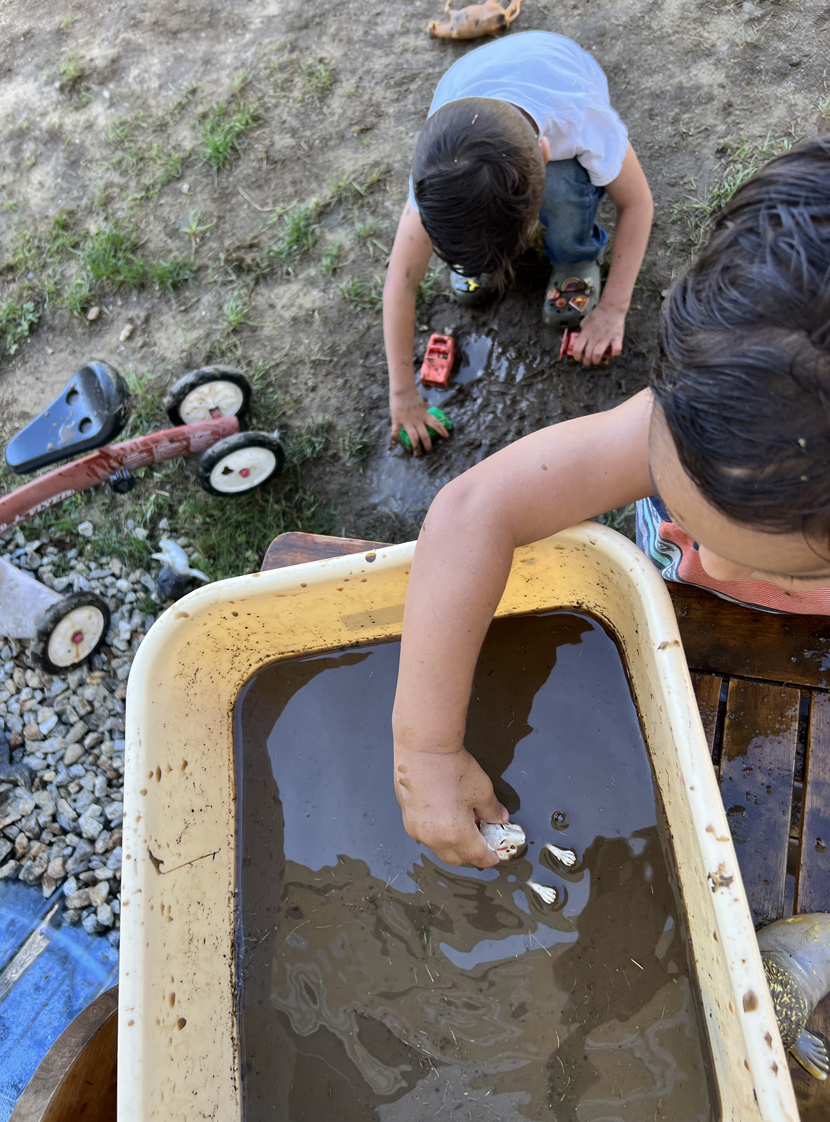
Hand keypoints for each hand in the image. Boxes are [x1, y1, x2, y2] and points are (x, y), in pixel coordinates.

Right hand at [389, 387, 448, 454]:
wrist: (403, 390)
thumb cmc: (412, 394)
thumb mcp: (421, 403)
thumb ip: (422, 411)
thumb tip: (423, 414)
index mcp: (424, 415)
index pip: (436, 424)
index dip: (442, 430)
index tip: (446, 436)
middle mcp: (417, 421)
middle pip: (425, 435)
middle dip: (428, 445)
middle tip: (429, 452)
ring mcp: (407, 423)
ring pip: (414, 438)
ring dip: (416, 447)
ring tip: (418, 454)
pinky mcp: (398, 422)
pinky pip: (395, 433)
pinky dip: (393, 440)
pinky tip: (392, 446)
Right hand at [394, 745, 508, 866]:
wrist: (423, 747)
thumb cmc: (452, 766)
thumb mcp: (482, 790)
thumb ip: (492, 810)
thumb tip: (499, 818)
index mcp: (455, 834)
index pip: (476, 856)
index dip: (489, 857)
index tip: (494, 856)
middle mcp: (433, 838)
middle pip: (455, 858)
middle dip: (470, 854)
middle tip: (481, 839)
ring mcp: (416, 829)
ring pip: (438, 848)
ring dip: (452, 843)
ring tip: (463, 822)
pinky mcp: (406, 818)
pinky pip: (425, 835)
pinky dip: (437, 832)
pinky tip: (445, 815)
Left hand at [571, 303, 625, 366]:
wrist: (611, 307)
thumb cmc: (598, 314)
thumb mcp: (585, 321)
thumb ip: (582, 331)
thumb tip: (578, 338)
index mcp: (586, 333)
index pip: (577, 349)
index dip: (576, 356)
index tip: (579, 358)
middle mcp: (594, 336)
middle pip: (587, 354)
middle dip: (587, 361)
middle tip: (588, 362)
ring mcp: (606, 337)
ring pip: (598, 354)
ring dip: (596, 360)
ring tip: (597, 361)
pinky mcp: (616, 337)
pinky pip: (616, 350)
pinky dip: (614, 354)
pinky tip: (612, 354)